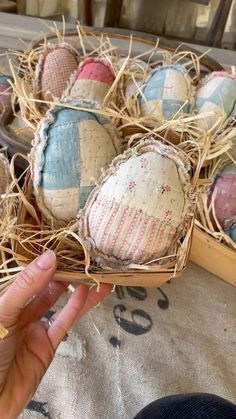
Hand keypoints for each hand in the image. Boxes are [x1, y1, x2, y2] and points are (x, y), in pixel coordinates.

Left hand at [0, 251, 110, 418]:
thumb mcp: (3, 312)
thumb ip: (26, 286)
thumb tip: (49, 257)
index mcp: (5, 299)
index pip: (28, 273)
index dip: (46, 260)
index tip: (65, 246)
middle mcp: (20, 310)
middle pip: (46, 286)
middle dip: (65, 272)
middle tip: (85, 257)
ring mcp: (33, 328)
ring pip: (59, 303)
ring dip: (77, 288)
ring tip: (95, 273)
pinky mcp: (46, 347)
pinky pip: (63, 323)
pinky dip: (76, 308)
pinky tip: (87, 293)